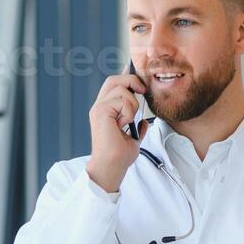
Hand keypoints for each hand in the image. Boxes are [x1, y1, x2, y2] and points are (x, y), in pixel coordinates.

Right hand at [86, 71, 150, 192]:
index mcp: (105, 111)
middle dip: (131, 81)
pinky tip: (124, 124)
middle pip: (114, 79)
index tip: (136, 76)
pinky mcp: (100, 111)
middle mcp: (99, 107)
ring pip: (121, 89)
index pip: (113, 85)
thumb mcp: (133, 139)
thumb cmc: (119, 157)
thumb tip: (144, 123)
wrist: (112, 167)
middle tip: (142, 92)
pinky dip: (129, 111)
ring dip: (132, 104)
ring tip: (129, 120)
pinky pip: (122, 100)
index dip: (125, 76)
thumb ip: (137, 128)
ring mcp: (98, 108)